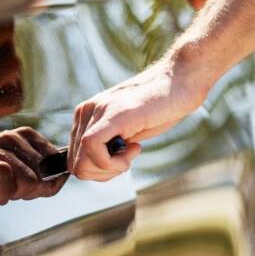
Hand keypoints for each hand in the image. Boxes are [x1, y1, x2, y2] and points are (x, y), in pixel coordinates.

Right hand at [0, 127, 66, 204]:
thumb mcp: (8, 163)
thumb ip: (33, 171)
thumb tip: (56, 184)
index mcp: (23, 135)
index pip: (55, 162)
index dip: (51, 183)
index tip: (35, 192)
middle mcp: (12, 137)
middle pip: (43, 174)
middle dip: (33, 192)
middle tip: (14, 194)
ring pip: (28, 178)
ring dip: (19, 195)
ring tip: (5, 195)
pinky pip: (5, 177)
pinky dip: (5, 194)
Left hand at [67, 58, 210, 181]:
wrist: (180, 82)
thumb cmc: (159, 109)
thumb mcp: (126, 132)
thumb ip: (107, 145)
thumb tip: (89, 170)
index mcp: (85, 115)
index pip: (74, 160)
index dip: (99, 172)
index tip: (122, 161)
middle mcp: (85, 111)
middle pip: (75, 166)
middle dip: (104, 173)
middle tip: (128, 159)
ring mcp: (97, 110)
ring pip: (81, 162)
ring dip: (110, 169)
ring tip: (134, 150)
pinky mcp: (113, 114)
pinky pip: (92, 147)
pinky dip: (112, 162)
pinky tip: (135, 148)